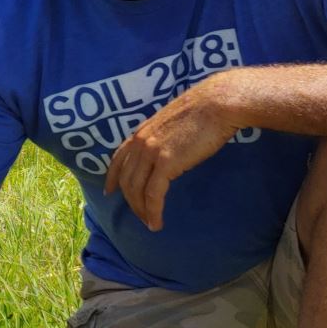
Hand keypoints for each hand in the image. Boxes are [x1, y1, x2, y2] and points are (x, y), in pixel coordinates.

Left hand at [105, 75, 242, 229]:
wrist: (217, 103)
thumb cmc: (205, 110)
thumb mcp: (174, 122)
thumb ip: (164, 136)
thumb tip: (169, 148)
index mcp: (142, 131)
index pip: (119, 158)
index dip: (112, 177)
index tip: (109, 191)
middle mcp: (141, 142)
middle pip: (126, 179)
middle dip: (131, 201)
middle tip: (140, 216)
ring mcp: (151, 152)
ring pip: (137, 190)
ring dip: (142, 210)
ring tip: (150, 223)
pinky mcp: (166, 163)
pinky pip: (153, 195)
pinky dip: (153, 212)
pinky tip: (157, 223)